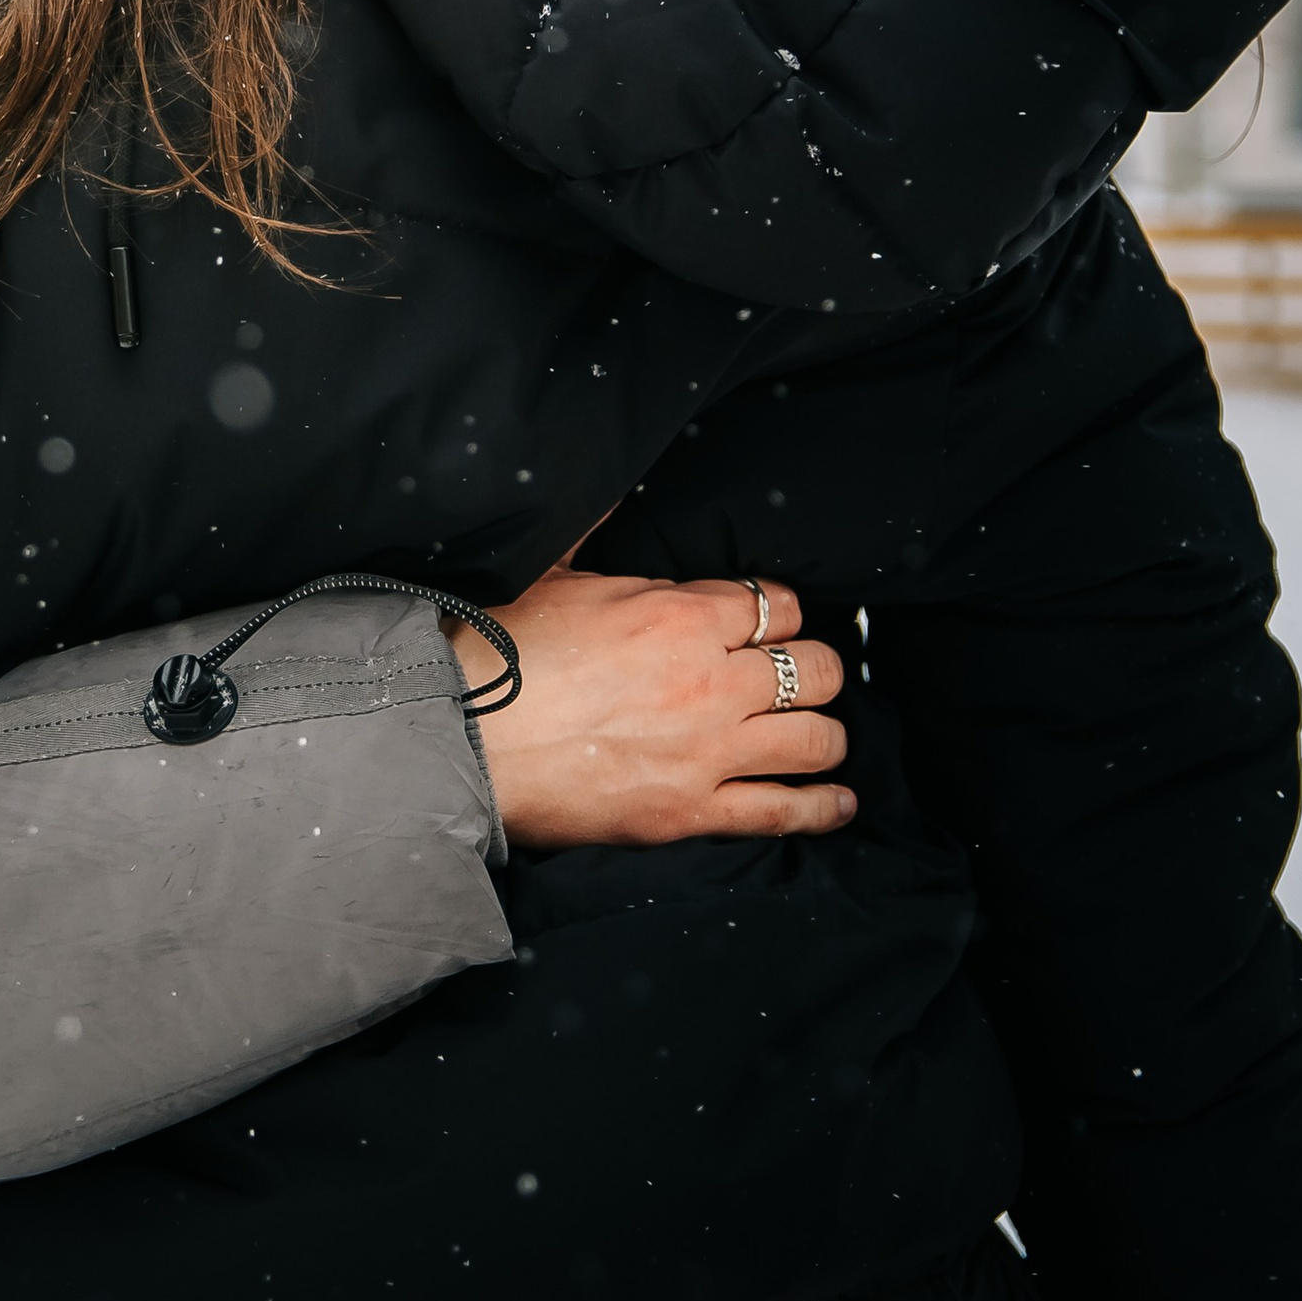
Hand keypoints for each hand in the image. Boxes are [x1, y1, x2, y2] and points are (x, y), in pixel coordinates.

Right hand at [453, 566, 851, 852]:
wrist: (462, 737)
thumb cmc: (499, 651)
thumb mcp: (554, 573)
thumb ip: (599, 536)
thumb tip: (615, 489)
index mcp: (680, 614)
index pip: (774, 604)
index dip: (780, 612)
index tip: (773, 623)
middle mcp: (710, 678)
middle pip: (812, 666)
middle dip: (815, 667)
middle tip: (802, 674)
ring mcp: (708, 749)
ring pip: (814, 736)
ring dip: (824, 732)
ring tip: (820, 733)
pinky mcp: (692, 811)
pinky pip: (783, 810)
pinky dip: (821, 806)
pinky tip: (839, 800)